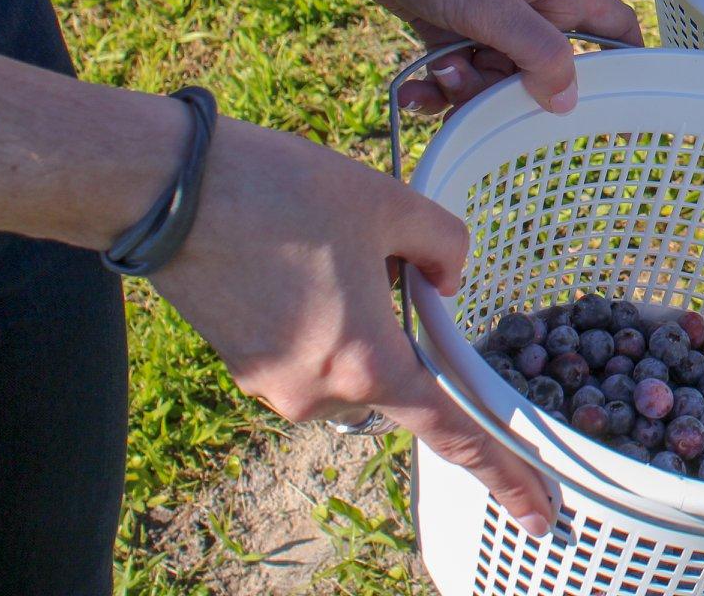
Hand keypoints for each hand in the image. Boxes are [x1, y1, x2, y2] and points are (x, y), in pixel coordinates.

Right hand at [151, 118, 555, 534]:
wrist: (166, 191)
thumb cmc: (281, 193)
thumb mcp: (390, 203)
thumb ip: (444, 247)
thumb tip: (449, 280)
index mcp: (366, 362)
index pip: (451, 430)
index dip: (501, 469)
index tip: (537, 512)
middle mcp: (320, 392)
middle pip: (397, 377)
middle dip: (401, 323)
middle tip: (374, 252)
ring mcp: (275, 386)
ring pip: (354, 361)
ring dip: (361, 316)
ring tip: (325, 245)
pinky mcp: (245, 367)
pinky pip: (313, 354)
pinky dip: (326, 317)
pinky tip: (299, 259)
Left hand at [291, 0, 642, 115]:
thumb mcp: (486, 2)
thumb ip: (536, 52)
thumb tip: (569, 101)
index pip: (615, 29)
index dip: (625, 70)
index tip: (612, 115)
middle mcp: (528, 0)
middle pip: (547, 69)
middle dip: (514, 93)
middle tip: (480, 90)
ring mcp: (485, 12)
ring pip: (496, 76)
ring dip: (467, 91)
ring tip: (437, 76)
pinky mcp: (444, 21)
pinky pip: (455, 71)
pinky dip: (436, 88)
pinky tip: (414, 93)